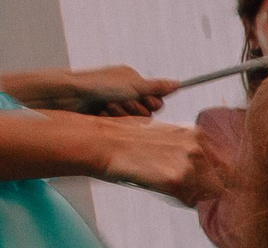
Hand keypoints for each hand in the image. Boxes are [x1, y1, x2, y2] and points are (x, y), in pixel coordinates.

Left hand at [24, 65, 175, 115]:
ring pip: (133, 121)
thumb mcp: (133, 85)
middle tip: (121, 102)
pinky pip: (119, 126)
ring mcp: (115, 105)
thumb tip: (177, 83)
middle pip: (146, 112)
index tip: (143, 100)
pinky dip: (110, 120)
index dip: (151, 103)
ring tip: (107, 106)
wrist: (69, 95)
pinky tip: (101, 113)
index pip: (156, 100)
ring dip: (121, 114)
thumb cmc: (98, 85)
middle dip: (134, 109)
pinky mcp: (106, 117)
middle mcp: (124, 92)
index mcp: (132, 81)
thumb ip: (157, 87)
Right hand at [98, 119, 225, 206]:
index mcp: (196, 135)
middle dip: (207, 188)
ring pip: (206, 193)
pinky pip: (189, 201)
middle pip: (221, 182)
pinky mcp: (176, 180)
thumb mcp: (167, 134)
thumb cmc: (128, 138)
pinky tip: (161, 186)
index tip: (213, 184)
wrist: (104, 142)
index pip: (226, 164)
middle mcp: (196, 148)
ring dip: (192, 194)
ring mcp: (188, 165)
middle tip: (186, 187)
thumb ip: (189, 149)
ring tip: (168, 183)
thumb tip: (208, 166)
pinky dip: (179, 199)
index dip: (220, 177)